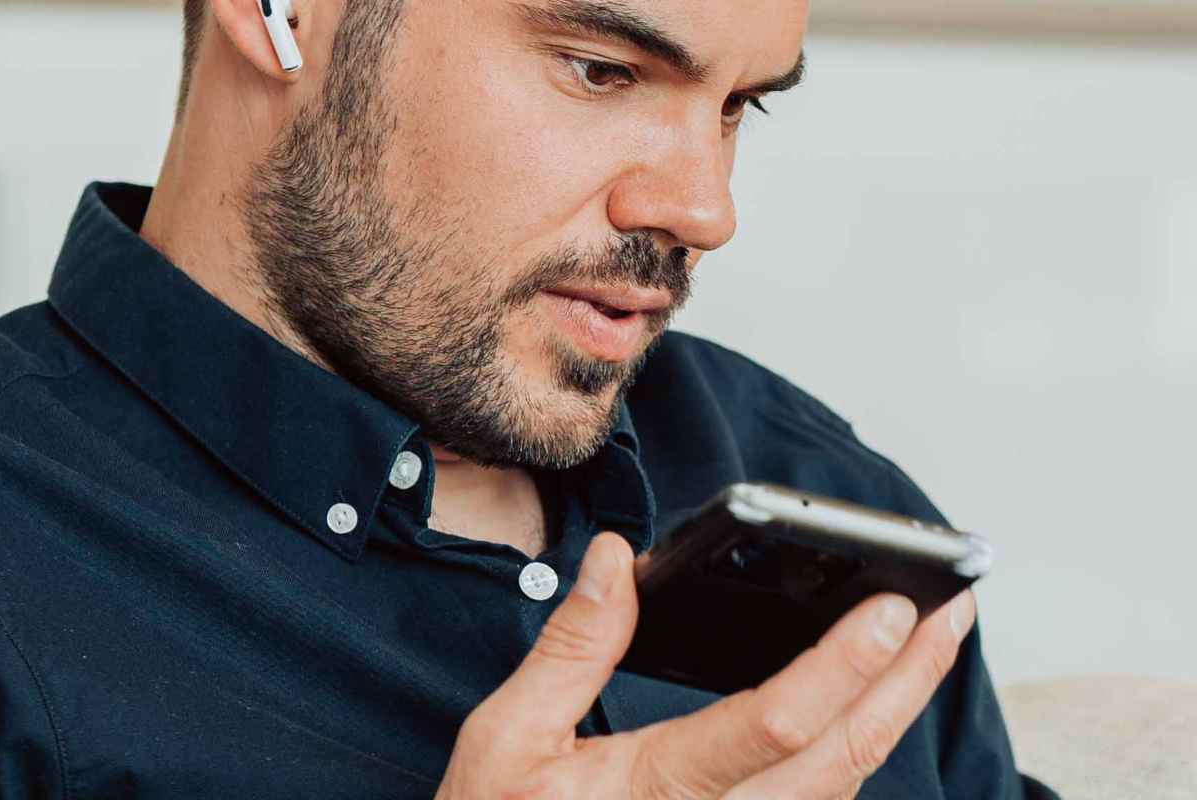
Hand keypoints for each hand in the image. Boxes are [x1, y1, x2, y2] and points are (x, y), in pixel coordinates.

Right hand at [435, 531, 975, 798]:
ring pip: (840, 789)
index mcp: (654, 792)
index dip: (841, 665)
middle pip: (839, 760)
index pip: (771, 726)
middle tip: (955, 612)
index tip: (894, 607)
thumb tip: (620, 560)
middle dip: (907, 684)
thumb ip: (571, 647)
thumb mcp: (506, 739)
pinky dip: (854, 750)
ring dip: (893, 714)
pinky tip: (866, 706)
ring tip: (927, 646)